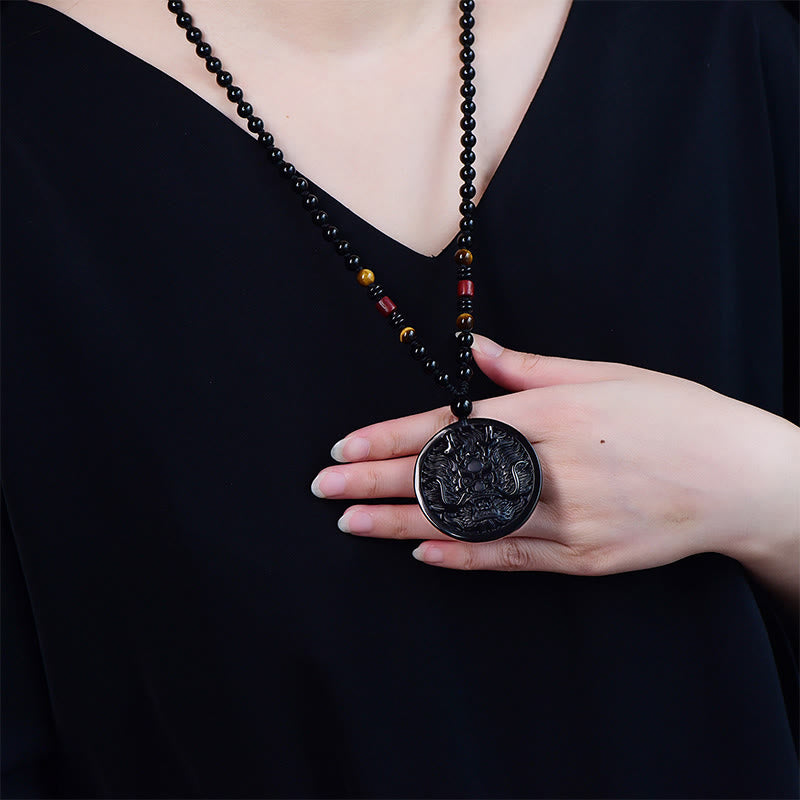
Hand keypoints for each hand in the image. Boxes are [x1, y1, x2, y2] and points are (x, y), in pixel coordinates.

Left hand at [311, 336, 799, 577]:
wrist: (739, 479)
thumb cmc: (673, 416)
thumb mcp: (608, 376)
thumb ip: (533, 370)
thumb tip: (481, 351)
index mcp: (553, 413)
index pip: (451, 426)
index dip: (391, 437)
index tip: (345, 447)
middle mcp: (552, 466)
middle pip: (446, 477)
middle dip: (378, 481)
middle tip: (326, 488)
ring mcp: (568, 518)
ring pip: (466, 523)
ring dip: (402, 523)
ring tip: (352, 523)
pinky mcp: (584, 557)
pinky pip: (509, 559)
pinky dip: (462, 557)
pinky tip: (420, 554)